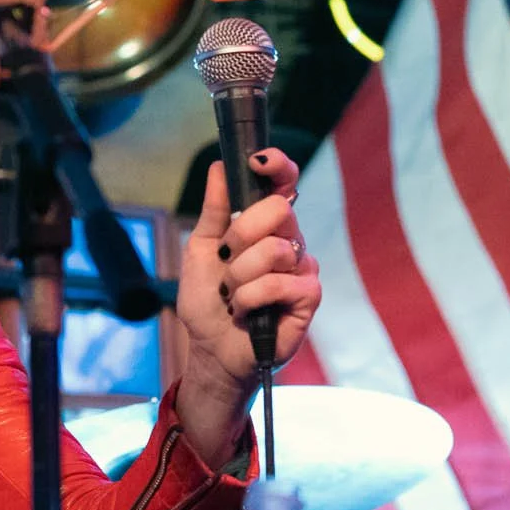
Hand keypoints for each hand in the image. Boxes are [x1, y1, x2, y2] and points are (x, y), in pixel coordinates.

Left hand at [173, 151, 322, 464]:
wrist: (212, 348)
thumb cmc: (209, 300)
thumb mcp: (201, 248)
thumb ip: (213, 209)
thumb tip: (219, 166)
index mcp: (266, 223)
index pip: (283, 182)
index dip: (276, 165)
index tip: (257, 161)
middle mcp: (289, 239)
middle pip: (279, 209)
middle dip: (241, 235)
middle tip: (227, 260)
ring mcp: (302, 267)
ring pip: (275, 249)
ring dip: (240, 276)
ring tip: (234, 295)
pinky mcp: (309, 296)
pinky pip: (280, 283)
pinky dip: (251, 299)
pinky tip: (247, 313)